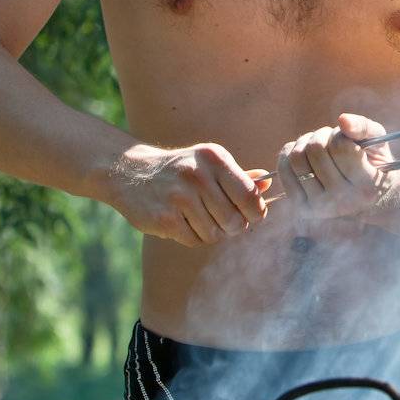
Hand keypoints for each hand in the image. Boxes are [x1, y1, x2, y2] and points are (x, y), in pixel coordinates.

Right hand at [110, 141, 269, 246]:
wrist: (131, 172)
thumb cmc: (181, 168)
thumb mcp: (209, 162)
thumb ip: (239, 176)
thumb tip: (268, 186)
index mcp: (214, 159)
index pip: (249, 195)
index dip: (256, 212)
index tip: (253, 215)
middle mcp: (197, 176)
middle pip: (234, 220)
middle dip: (234, 226)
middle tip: (225, 220)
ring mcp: (179, 198)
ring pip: (215, 233)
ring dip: (212, 232)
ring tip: (200, 217)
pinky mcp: (164, 218)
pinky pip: (194, 240)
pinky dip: (194, 236)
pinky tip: (183, 222)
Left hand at [275, 112, 394, 219]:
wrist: (367, 200)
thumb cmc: (373, 164)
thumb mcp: (377, 142)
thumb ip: (364, 127)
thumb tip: (343, 120)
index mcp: (366, 187)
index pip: (341, 147)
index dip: (340, 134)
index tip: (347, 139)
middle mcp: (342, 201)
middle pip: (315, 149)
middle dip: (322, 135)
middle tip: (331, 139)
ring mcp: (319, 207)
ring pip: (297, 157)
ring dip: (306, 142)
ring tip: (319, 145)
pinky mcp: (301, 207)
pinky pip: (283, 169)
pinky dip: (290, 153)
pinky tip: (305, 154)